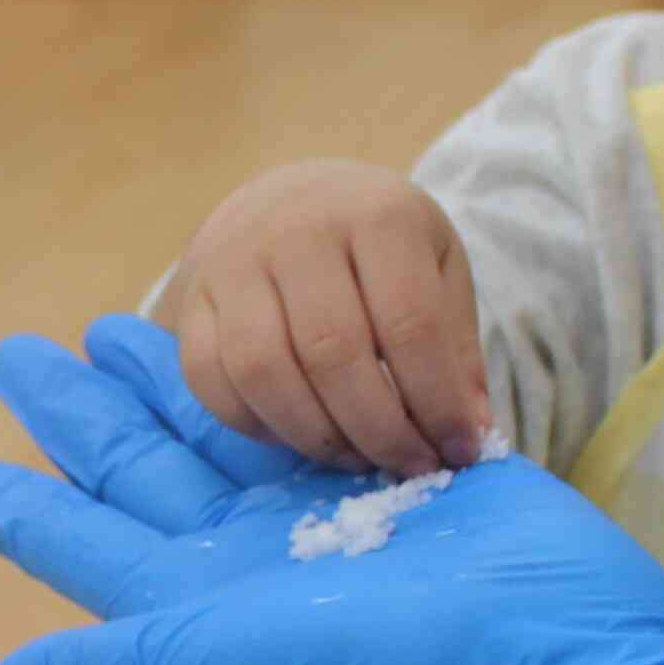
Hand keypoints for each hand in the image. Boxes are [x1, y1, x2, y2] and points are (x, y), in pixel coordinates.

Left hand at [0, 320, 663, 664]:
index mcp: (190, 614)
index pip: (79, 545)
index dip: (20, 510)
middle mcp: (247, 570)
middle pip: (139, 471)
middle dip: (82, 413)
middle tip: (23, 350)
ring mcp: (327, 525)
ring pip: (223, 434)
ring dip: (168, 383)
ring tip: (117, 325)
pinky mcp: (402, 483)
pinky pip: (319, 418)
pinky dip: (281, 381)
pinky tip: (254, 341)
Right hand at [171, 161, 493, 475]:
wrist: (291, 199)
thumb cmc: (377, 245)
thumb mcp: (436, 269)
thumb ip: (455, 348)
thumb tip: (469, 434)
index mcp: (376, 213)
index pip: (410, 324)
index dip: (437, 401)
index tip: (459, 450)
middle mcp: (296, 229)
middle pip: (333, 353)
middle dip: (379, 429)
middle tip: (409, 465)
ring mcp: (234, 262)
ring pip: (264, 371)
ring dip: (316, 436)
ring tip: (357, 457)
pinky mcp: (193, 300)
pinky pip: (211, 380)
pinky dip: (256, 426)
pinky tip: (300, 435)